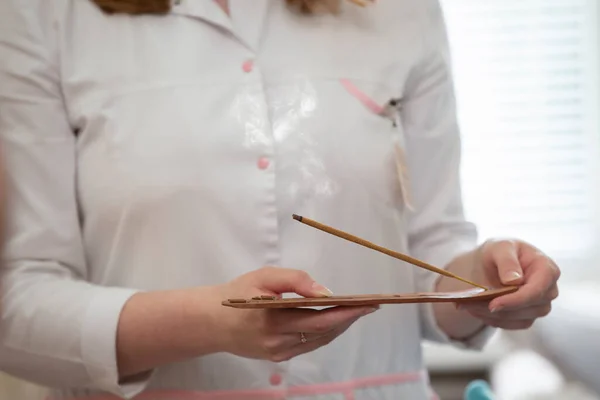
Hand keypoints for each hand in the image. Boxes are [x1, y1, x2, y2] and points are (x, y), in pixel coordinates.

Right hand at [211, 267, 377, 361]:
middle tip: (369, 305)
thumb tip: (326, 293)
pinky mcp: (278, 358)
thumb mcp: (263, 277)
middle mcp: (278, 342)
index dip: (347, 312)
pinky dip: (325, 332)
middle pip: (324, 332)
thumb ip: (295, 281)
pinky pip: (309, 345)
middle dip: (349, 318)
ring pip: (319, 341)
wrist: (211, 321)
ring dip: (340, 326)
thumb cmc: (237, 294)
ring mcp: (279, 354)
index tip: (368, 303)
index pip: (320, 319)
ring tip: (356, 310)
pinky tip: (333, 320)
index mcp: (273, 320)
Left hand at [460, 239, 560, 329]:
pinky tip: (477, 309)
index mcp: (547, 269)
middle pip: (530, 308)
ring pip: (520, 319)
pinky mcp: (528, 316)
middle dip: (500, 308)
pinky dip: (493, 320)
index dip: (516, 300)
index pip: (537, 290)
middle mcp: (548, 290)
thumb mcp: (500, 247)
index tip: (493, 304)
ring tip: (469, 305)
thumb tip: (514, 280)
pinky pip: (512, 325)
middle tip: (471, 304)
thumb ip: (507, 261)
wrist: (493, 261)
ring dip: (493, 315)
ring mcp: (540, 305)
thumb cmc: (501, 251)